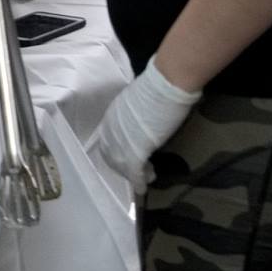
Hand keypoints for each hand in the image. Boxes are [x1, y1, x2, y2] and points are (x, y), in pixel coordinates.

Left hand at [92, 62, 200, 196]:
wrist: (165, 84)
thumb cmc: (156, 87)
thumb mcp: (135, 102)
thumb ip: (132, 115)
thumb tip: (139, 121)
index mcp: (111, 115)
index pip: (107, 139)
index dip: (115, 150)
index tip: (126, 156)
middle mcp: (111, 129)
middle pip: (110, 155)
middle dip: (122, 166)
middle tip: (137, 171)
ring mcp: (121, 140)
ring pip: (121, 165)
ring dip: (133, 174)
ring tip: (147, 176)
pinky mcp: (135, 150)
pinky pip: (134, 171)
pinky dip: (139, 181)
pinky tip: (144, 186)